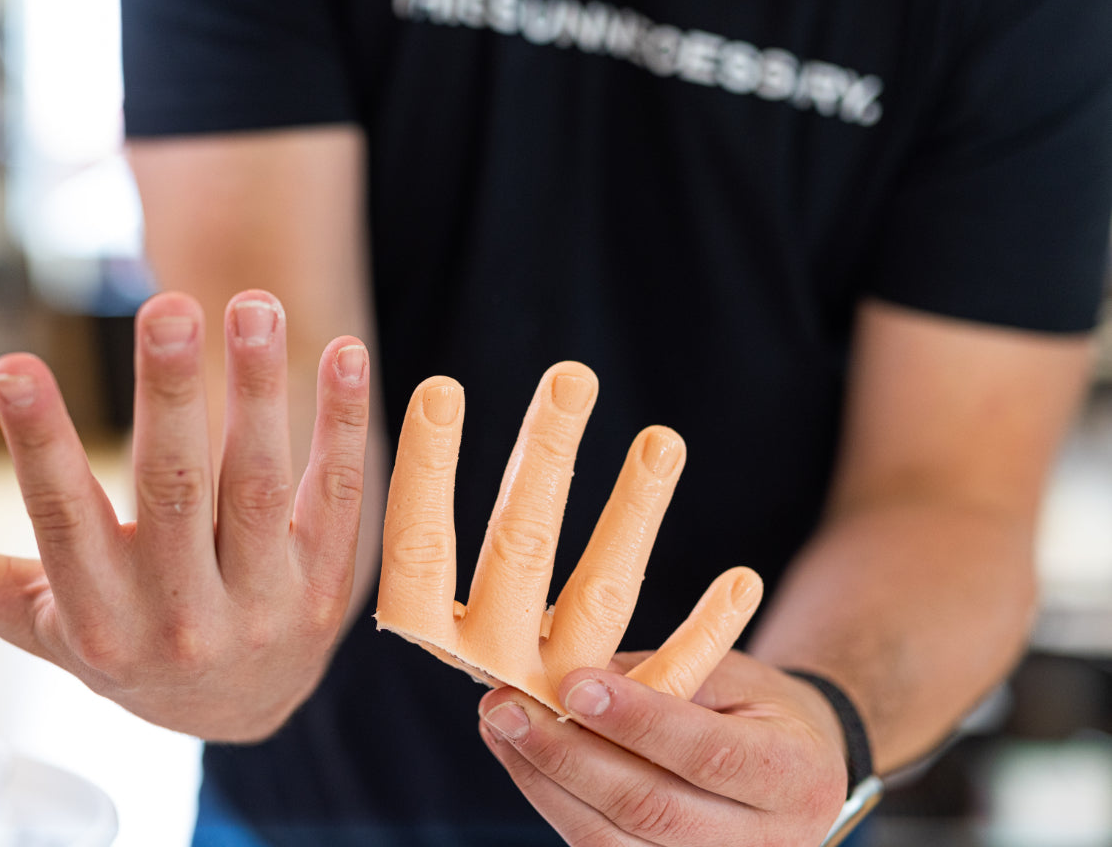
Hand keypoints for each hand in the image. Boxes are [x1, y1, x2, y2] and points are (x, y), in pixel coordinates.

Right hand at [0, 290, 370, 741]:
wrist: (239, 710)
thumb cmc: (123, 643)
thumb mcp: (36, 622)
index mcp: (97, 614)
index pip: (60, 520)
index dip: (36, 445)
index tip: (10, 366)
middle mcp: (181, 612)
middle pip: (175, 492)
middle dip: (168, 398)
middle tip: (166, 308)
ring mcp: (263, 600)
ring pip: (262, 486)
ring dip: (261, 393)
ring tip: (253, 306)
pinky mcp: (328, 582)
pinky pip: (341, 494)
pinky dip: (346, 424)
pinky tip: (346, 353)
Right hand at [375, 362, 760, 711]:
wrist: (549, 784)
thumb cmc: (468, 650)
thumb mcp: (437, 612)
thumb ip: (425, 554)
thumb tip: (416, 421)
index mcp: (430, 637)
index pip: (418, 549)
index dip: (427, 471)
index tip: (441, 387)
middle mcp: (492, 667)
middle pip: (517, 553)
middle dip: (546, 458)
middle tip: (572, 376)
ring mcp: (563, 698)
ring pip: (600, 598)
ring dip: (632, 515)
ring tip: (665, 439)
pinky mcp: (630, 731)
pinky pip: (674, 675)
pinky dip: (708, 629)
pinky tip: (744, 578)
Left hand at [478, 652, 849, 845]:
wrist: (797, 770)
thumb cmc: (757, 710)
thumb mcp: (730, 676)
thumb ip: (662, 678)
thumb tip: (567, 670)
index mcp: (792, 773)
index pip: (708, 753)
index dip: (637, 721)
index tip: (573, 685)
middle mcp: (765, 840)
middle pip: (651, 808)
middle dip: (567, 755)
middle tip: (506, 707)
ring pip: (614, 843)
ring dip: (544, 783)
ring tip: (500, 729)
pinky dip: (555, 806)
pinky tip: (524, 762)